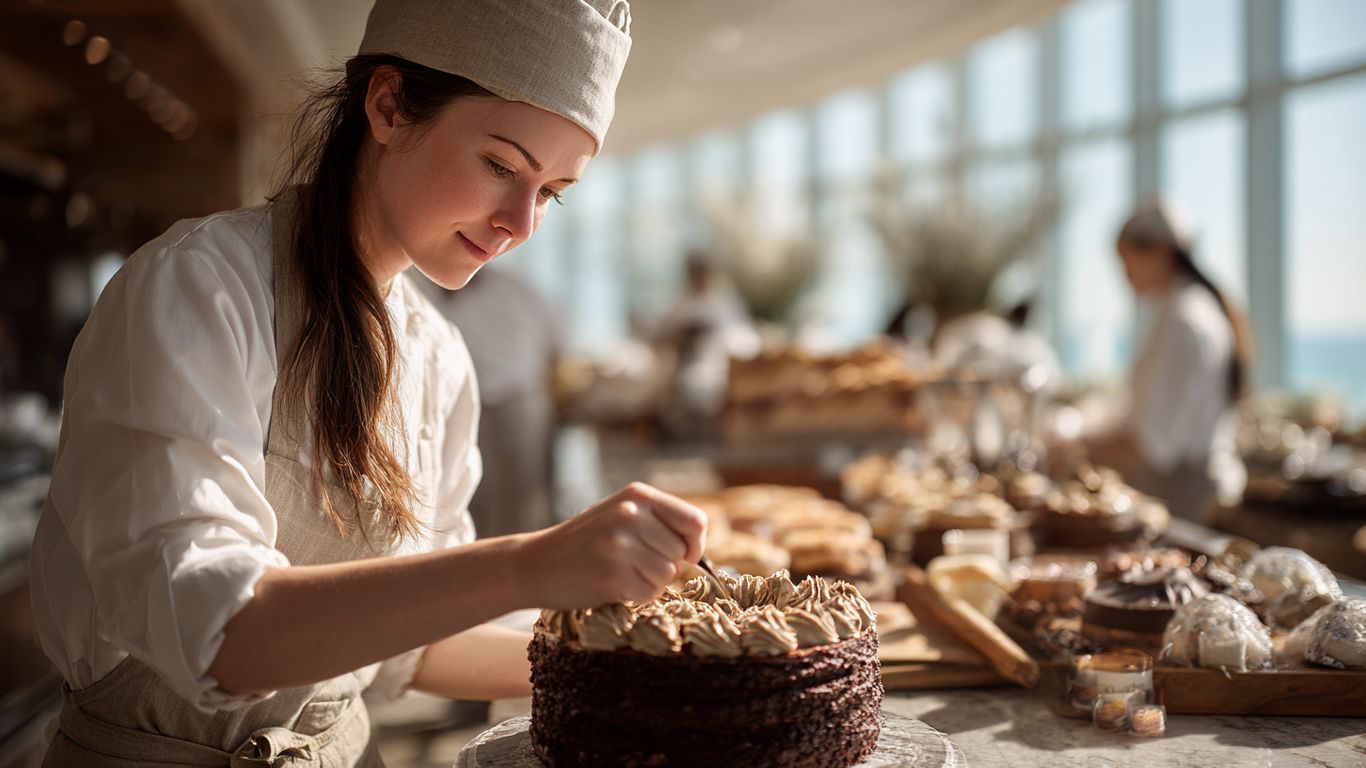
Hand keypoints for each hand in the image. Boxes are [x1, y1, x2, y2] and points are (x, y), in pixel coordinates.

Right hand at [516, 482, 706, 609]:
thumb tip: (698, 551)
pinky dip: (635, 596)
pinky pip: (648, 594)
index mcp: (637, 495)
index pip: (695, 521)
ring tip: (621, 572)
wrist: (535, 563)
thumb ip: (658, 522)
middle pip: (681, 553)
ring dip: (650, 582)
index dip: (695, 545)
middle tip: (633, 563)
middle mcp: (630, 514)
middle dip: (665, 565)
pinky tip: (611, 585)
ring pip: (667, 575)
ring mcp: (620, 543)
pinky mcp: (612, 574)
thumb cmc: (585, 543)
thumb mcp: (620, 515)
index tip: (684, 556)